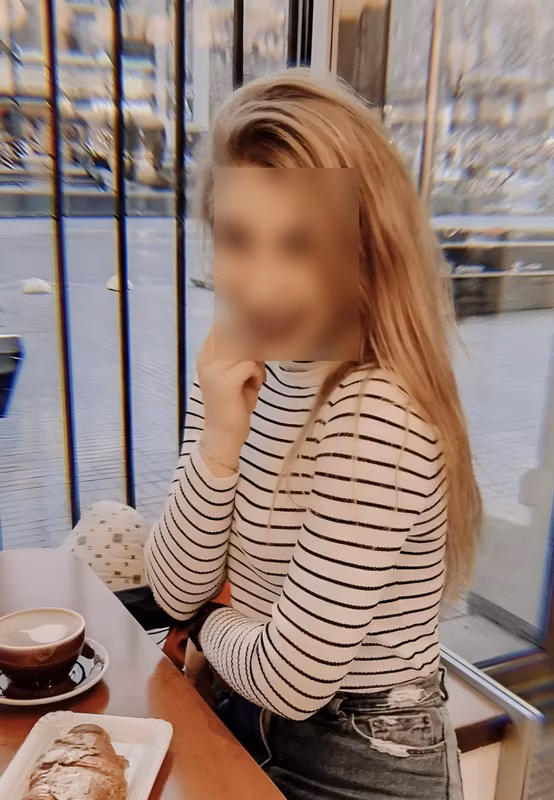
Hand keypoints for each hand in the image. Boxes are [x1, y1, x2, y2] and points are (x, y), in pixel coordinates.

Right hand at [197, 327, 264, 469]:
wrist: (225, 434)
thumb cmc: (235, 402)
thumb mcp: (238, 370)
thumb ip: (244, 350)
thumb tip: (262, 328)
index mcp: (206, 353)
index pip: (224, 324)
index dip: (245, 327)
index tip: (257, 346)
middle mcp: (206, 358)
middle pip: (236, 332)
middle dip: (255, 344)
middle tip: (258, 365)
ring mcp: (213, 369)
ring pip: (246, 347)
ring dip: (257, 361)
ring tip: (255, 377)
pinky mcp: (224, 381)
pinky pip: (251, 365)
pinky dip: (258, 375)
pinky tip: (255, 387)